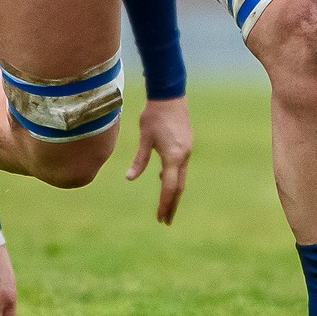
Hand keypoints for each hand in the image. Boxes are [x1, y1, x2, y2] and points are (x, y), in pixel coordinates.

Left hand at [124, 96, 192, 224]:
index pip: (169, 187)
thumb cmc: (154, 115)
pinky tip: (163, 178)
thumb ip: (139, 160)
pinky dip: (173, 177)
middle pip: (178, 187)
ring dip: (173, 192)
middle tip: (165, 221)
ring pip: (180, 177)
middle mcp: (183, 156)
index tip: (160, 218)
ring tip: (165, 206)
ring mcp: (187, 150)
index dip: (165, 204)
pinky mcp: (186, 144)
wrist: (169, 95)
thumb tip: (130, 178)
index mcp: (173, 156)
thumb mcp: (145, 138)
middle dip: (171, 204)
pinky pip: (180, 167)